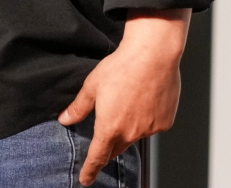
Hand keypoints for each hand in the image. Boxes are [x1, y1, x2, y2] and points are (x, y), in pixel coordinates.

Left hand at [58, 8, 189, 186]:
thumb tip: (65, 119)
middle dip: (110, 145)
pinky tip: (145, 99)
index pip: (97, 157)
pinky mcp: (165, 122)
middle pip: (117, 148)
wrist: (153, 55)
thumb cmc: (123, 66)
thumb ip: (79, 107)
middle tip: (107, 130)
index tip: (86, 179)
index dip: (90, 170)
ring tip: (129, 101)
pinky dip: (147, 119)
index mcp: (110, 127)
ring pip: (135, 135)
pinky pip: (152, 126)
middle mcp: (130, 133)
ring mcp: (149, 129)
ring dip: (130, 127)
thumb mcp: (92, 85)